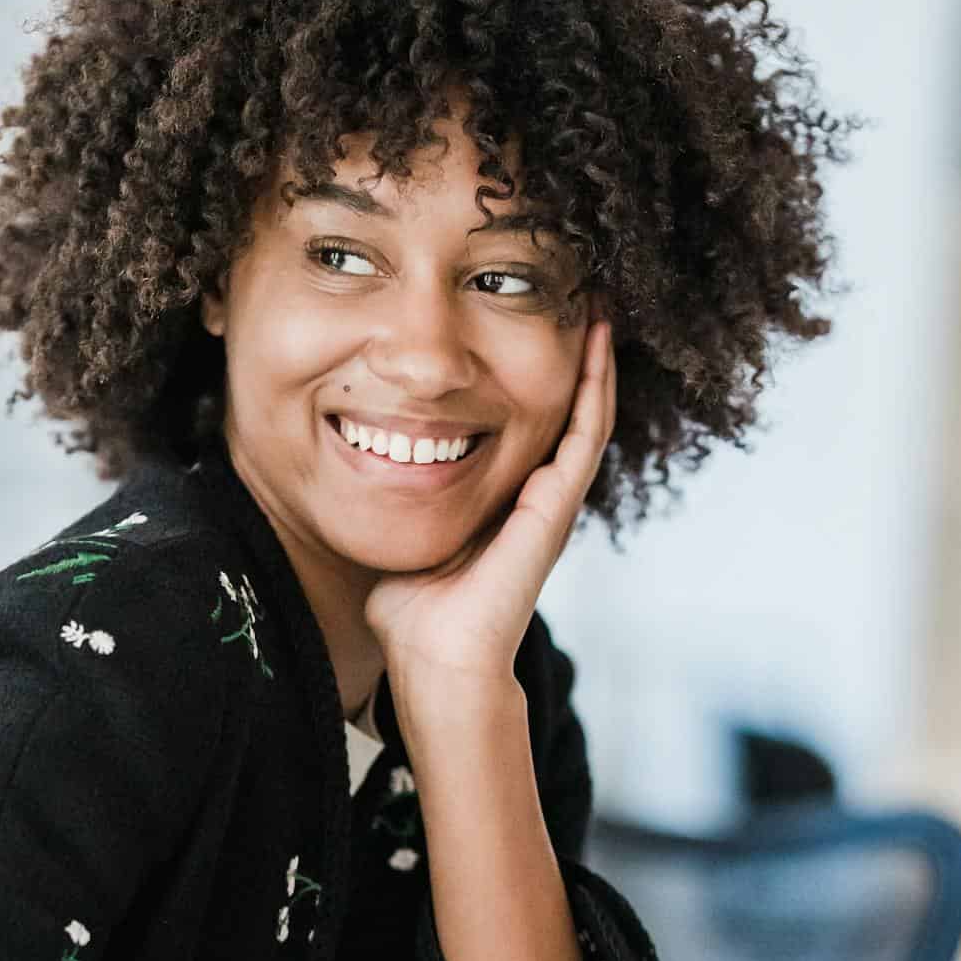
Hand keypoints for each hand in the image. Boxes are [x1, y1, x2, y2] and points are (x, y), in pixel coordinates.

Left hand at [364, 316, 616, 691]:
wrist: (438, 662)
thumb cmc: (414, 616)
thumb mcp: (403, 536)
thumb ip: (393, 502)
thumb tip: (361, 465)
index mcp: (504, 502)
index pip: (530, 425)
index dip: (532, 375)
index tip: (525, 324)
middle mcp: (536, 498)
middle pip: (565, 411)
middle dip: (574, 358)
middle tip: (580, 298)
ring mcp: (551, 502)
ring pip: (588, 415)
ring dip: (596, 360)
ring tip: (599, 305)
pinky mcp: (554, 508)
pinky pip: (584, 434)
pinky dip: (595, 387)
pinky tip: (597, 342)